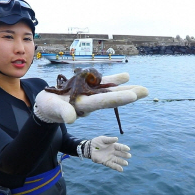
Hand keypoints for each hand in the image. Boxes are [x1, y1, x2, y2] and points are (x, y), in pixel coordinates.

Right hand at [33, 73, 147, 123]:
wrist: (47, 105)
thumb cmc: (48, 107)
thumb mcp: (52, 108)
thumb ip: (63, 112)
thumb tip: (72, 118)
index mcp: (84, 106)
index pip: (103, 101)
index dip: (117, 98)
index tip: (132, 96)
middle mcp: (91, 101)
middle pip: (113, 97)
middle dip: (129, 94)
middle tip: (146, 91)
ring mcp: (92, 95)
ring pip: (111, 91)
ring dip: (127, 89)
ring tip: (144, 89)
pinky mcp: (89, 89)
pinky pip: (103, 84)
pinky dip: (114, 80)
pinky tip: (127, 76)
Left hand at [85, 135, 131, 171]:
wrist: (89, 148)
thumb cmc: (96, 142)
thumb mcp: (103, 139)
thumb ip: (110, 140)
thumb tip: (117, 139)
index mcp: (112, 145)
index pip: (119, 147)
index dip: (123, 148)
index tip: (128, 149)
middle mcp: (112, 152)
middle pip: (119, 154)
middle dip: (124, 155)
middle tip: (129, 156)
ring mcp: (109, 157)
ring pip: (117, 160)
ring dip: (121, 162)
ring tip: (126, 164)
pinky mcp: (105, 162)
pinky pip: (112, 165)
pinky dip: (116, 167)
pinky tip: (121, 169)